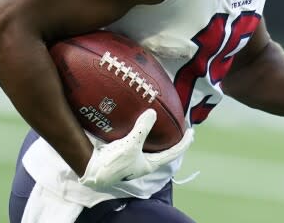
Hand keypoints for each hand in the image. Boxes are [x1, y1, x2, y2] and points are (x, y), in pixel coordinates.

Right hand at [79, 109, 193, 188]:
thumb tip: (153, 113)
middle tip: (181, 126)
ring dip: (159, 136)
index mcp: (150, 164)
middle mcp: (145, 162)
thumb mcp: (130, 145)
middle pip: (165, 149)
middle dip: (173, 139)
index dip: (185, 142)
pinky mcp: (125, 152)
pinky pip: (139, 140)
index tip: (192, 131)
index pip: (174, 152)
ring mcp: (135, 158)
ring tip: (164, 123)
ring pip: (152, 145)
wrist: (91, 170)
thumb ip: (142, 129)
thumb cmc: (113, 163)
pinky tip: (141, 123)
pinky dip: (144, 132)